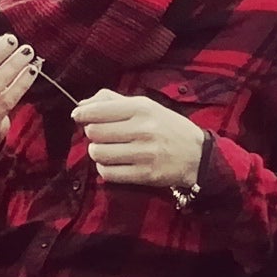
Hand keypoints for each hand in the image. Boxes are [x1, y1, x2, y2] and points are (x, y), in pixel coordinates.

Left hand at [73, 88, 204, 193]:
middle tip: (102, 135)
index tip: (78, 116)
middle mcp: (143, 129)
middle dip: (92, 133)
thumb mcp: (145, 106)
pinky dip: (105, 169)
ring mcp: (144, 154)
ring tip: (108, 149)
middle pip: (94, 132)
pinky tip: (113, 163)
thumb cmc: (167, 127)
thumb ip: (113, 101)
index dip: (82, 114)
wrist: (197, 155)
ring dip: (98, 152)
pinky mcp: (144, 174)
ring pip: (98, 153)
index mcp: (142, 108)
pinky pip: (108, 173)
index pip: (98, 110)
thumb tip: (82, 105)